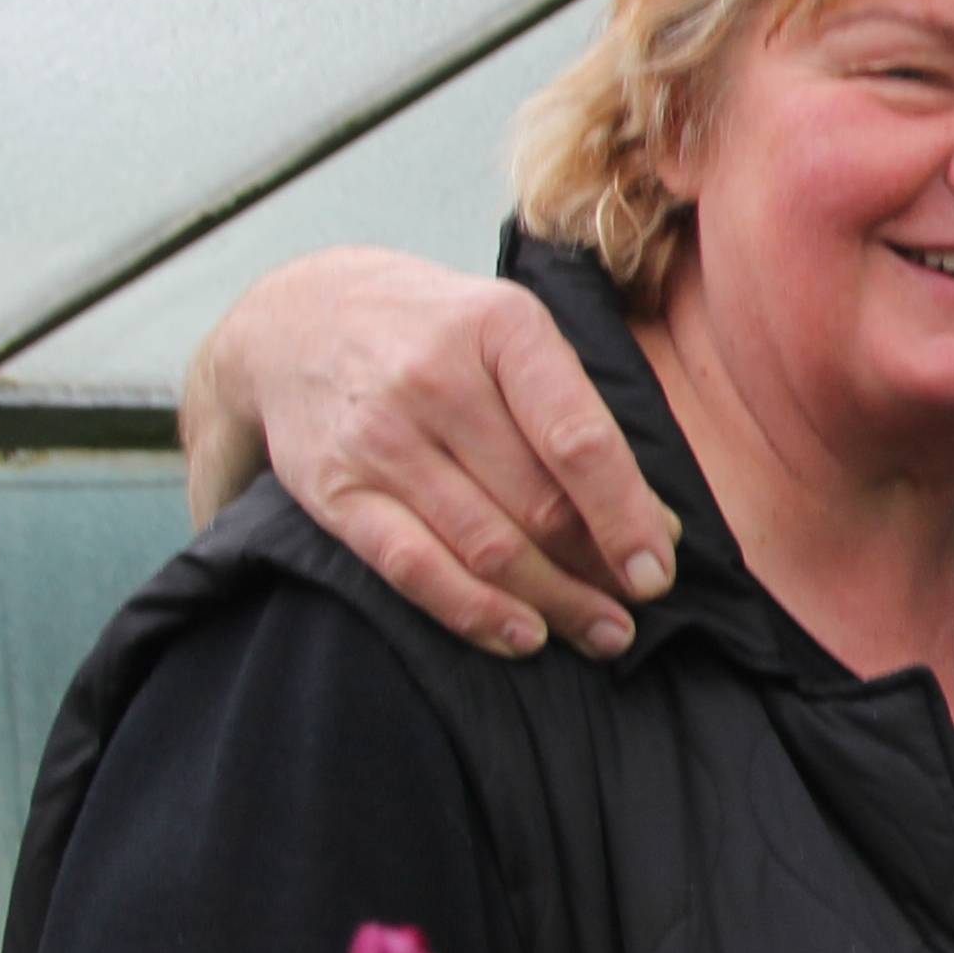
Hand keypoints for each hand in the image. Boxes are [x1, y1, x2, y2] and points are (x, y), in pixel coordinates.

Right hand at [186, 248, 678, 657]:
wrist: (297, 316)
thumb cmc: (438, 334)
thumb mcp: (512, 333)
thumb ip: (578, 416)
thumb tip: (654, 524)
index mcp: (503, 329)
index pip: (578, 442)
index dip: (625, 517)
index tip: (656, 572)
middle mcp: (438, 380)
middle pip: (538, 505)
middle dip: (597, 571)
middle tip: (635, 612)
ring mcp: (382, 438)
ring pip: (485, 546)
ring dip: (554, 603)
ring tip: (602, 633)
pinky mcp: (337, 492)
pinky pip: (414, 568)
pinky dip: (475, 613)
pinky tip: (523, 636)